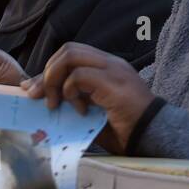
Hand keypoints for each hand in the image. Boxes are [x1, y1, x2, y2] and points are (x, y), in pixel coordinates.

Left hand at [22, 42, 153, 153]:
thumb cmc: (126, 129)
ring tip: (56, 103)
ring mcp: (114, 70)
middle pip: (68, 50)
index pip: (71, 55)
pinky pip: (79, 75)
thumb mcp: (91, 114)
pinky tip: (79, 111)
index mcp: (106, 67)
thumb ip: (71, 102)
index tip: (34, 91)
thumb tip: (44, 100)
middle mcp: (110, 63)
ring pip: (70, 55)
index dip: (48, 71)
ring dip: (55, 79)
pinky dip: (70, 92)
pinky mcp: (114, 82)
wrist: (155, 138)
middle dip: (47, 72)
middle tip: (40, 97)